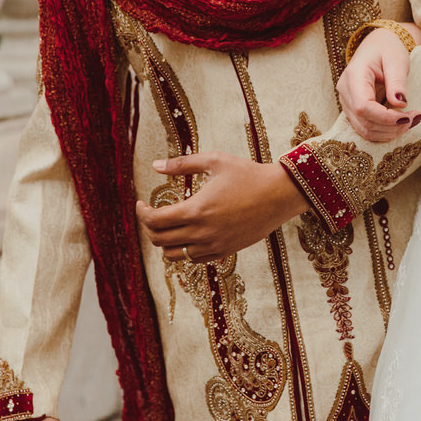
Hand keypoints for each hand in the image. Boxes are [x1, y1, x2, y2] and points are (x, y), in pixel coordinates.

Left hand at [136, 152, 310, 262]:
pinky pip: (194, 259)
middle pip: (159, 240)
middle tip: (151, 214)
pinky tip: (187, 234)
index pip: (155, 221)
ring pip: (174, 255)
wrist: (279, 195)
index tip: (141, 203)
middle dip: (149, 227)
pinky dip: (183, 250)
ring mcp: (213, 245)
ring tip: (167, 226)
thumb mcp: (215, 161)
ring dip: (164, 242)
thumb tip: (155, 165)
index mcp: (196, 210)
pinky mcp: (224, 251)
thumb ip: (182, 164)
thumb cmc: (248, 174)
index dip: (142, 213)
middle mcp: (202, 232)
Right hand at [336, 27, 420, 142]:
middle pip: (364, 122)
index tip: (407, 117)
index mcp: (354, 75)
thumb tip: (400, 103)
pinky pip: (365, 128)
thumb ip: (397, 81)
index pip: (363, 106)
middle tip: (414, 119)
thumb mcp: (396, 60)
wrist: (378, 46)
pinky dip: (384, 131)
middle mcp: (345, 91)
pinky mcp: (353, 110)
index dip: (385, 117)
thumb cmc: (387, 49)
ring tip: (409, 122)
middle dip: (391, 127)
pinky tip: (399, 124)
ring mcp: (347, 102)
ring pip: (364, 130)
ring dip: (388, 132)